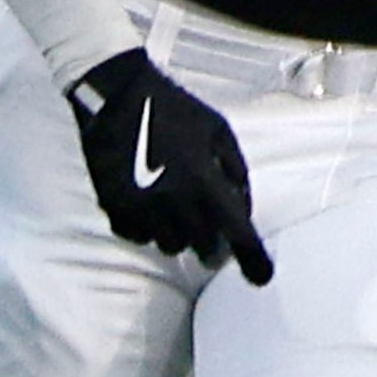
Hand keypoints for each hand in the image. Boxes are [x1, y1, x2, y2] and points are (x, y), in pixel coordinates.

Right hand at [65, 49, 274, 283]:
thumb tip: (242, 209)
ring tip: (180, 204)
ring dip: (182, 234)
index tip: (262, 277)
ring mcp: (139, 207)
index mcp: (203, 180)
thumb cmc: (177, 111)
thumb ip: (236, 173)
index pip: (235, 231)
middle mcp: (172, 200)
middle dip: (214, 245)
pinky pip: (138, 236)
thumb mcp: (220, 133)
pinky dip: (150, 228)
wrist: (119, 99)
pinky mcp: (113, 208)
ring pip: (170, 245)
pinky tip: (152, 203)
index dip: (251, 258)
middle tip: (217, 232)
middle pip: (202, 247)